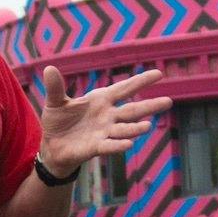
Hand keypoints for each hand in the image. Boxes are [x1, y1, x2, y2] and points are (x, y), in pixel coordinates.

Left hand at [33, 66, 166, 181]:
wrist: (52, 146)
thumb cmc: (58, 122)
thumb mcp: (55, 102)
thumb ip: (55, 87)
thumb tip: (49, 69)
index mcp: (100, 100)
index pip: (124, 88)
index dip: (140, 81)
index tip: (159, 73)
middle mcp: (107, 116)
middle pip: (132, 109)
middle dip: (150, 106)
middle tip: (169, 101)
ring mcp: (104, 132)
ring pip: (124, 129)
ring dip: (135, 128)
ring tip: (148, 125)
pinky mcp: (95, 147)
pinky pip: (109, 145)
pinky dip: (118, 145)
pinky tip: (128, 143)